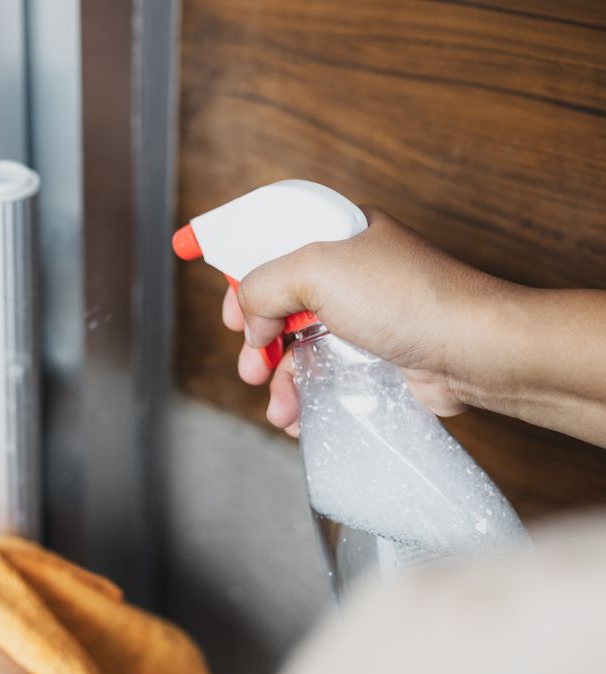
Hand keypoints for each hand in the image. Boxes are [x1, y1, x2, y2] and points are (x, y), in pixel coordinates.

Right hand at [225, 207, 515, 434]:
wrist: (472, 350)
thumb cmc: (406, 300)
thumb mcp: (316, 271)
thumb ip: (263, 285)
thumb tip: (249, 319)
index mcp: (338, 235)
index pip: (273, 243)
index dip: (241, 272)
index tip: (225, 308)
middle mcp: (350, 272)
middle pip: (281, 301)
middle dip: (258, 338)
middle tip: (250, 364)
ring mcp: (364, 316)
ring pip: (301, 345)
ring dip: (282, 377)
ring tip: (279, 404)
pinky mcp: (377, 356)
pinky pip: (328, 373)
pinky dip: (308, 395)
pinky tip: (300, 415)